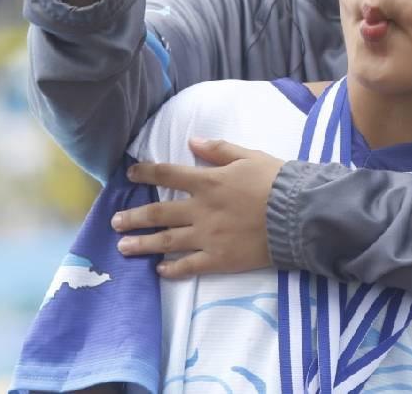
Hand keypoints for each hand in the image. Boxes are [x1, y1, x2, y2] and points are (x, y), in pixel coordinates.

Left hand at [111, 138, 284, 278]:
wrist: (297, 215)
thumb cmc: (276, 181)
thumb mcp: (249, 156)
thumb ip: (219, 150)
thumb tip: (192, 142)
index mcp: (208, 182)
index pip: (168, 175)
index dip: (146, 173)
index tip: (130, 174)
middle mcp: (201, 210)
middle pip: (159, 213)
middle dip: (133, 217)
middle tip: (114, 221)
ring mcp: (207, 237)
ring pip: (166, 241)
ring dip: (142, 244)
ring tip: (123, 246)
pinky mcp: (218, 259)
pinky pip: (189, 266)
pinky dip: (172, 269)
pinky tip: (159, 270)